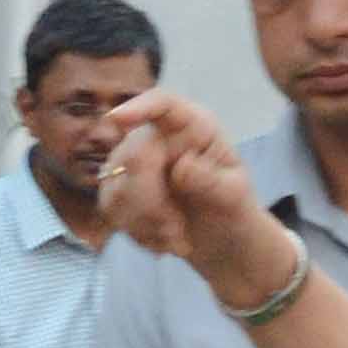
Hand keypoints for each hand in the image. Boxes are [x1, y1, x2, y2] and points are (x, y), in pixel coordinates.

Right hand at [86, 87, 269, 266]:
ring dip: (146, 223)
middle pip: (134, 157)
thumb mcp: (235, 195)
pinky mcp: (118, 189)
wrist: (222, 240)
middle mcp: (159, 137)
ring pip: (117, 188)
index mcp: (193, 126)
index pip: (163, 105)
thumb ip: (212, 181)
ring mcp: (133, 162)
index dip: (139, 108)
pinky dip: (138, 233)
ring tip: (176, 239)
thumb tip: (181, 167)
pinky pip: (112, 209)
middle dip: (151, 202)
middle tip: (176, 230)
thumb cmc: (233, 208)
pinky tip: (162, 242)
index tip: (117, 120)